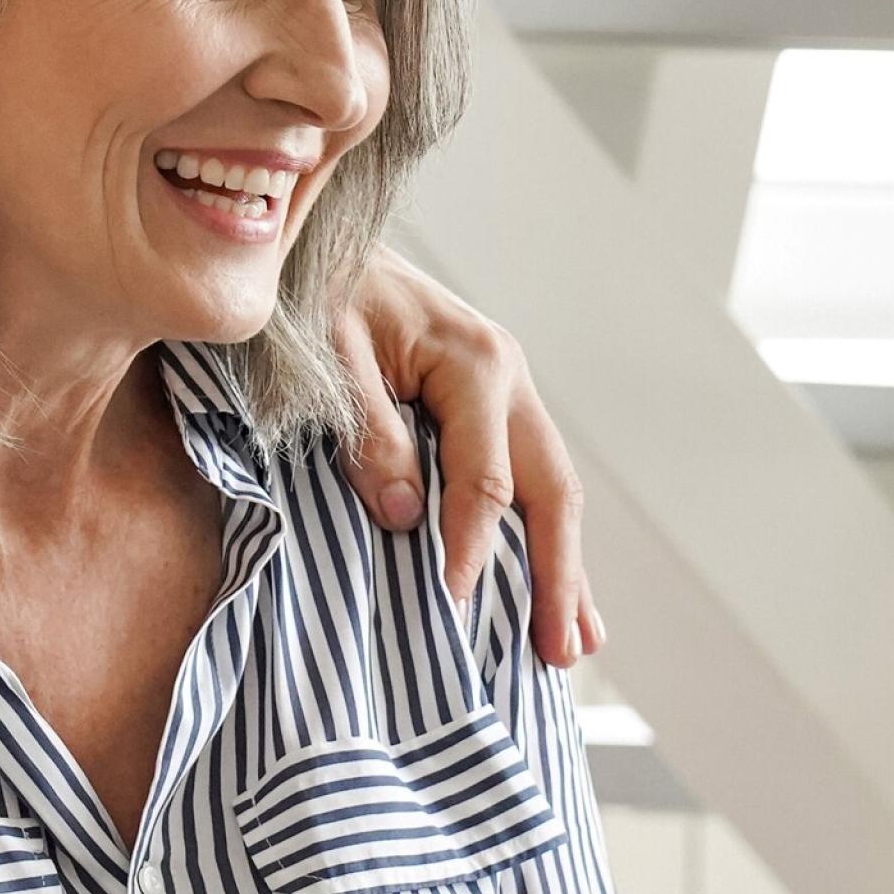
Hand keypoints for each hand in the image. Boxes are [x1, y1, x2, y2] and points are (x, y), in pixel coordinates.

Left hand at [335, 250, 600, 665]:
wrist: (325, 240)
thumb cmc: (316, 290)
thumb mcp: (326, 354)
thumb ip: (366, 430)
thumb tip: (403, 514)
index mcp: (474, 362)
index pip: (485, 479)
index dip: (471, 547)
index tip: (454, 606)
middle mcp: (509, 376)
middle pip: (550, 490)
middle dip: (557, 575)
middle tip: (557, 653)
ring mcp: (510, 391)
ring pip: (553, 490)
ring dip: (567, 567)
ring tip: (577, 644)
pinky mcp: (495, 406)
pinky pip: (530, 479)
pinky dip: (544, 538)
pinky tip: (554, 587)